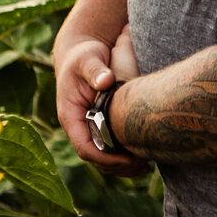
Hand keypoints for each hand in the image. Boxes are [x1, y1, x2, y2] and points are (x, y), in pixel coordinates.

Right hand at [52, 26, 145, 174]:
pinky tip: (143, 154)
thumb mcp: (88, 60)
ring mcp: (88, 127)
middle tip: (143, 165)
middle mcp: (78, 126)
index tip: (127, 159)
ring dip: (122, 165)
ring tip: (146, 166)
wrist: (81, 50)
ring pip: (102, 156)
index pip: (84, 147)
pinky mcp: (99, 124)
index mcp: (70, 116)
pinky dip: (123, 155)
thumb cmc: (83, 55)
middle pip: (95, 158)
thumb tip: (106, 81)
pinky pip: (109, 147)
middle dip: (118, 166)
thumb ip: (96, 71)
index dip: (105, 158)